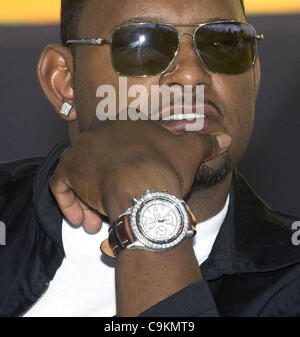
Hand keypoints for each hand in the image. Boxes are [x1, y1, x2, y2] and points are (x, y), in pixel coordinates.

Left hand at [49, 117, 230, 231]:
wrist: (143, 190)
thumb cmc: (166, 170)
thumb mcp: (190, 152)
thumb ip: (206, 142)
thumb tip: (226, 137)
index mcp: (125, 123)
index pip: (119, 144)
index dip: (125, 167)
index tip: (131, 186)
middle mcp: (99, 131)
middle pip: (99, 159)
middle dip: (105, 183)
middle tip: (115, 205)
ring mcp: (82, 148)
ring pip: (80, 173)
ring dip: (87, 198)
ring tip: (99, 220)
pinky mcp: (69, 168)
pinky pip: (61, 184)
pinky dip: (69, 202)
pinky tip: (84, 220)